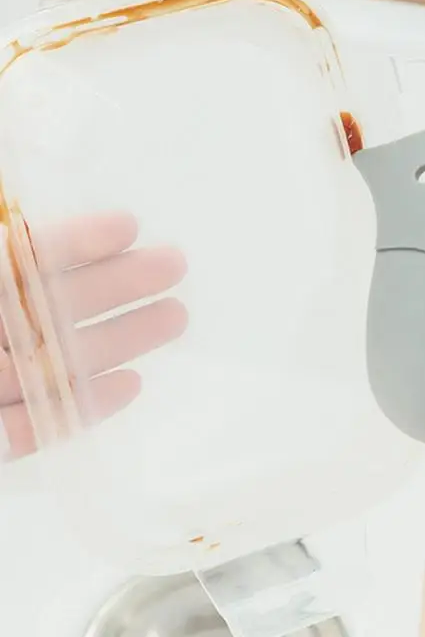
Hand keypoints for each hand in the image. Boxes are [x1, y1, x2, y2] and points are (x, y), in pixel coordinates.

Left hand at [0, 212, 187, 459]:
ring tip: (177, 318)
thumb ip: (7, 261)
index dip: (76, 242)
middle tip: (175, 266)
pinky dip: (83, 408)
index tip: (130, 225)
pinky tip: (131, 385)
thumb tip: (26, 236)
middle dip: (118, 285)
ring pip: (54, 364)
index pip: (25, 259)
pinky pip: (30, 429)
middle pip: (53, 309)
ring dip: (119, 340)